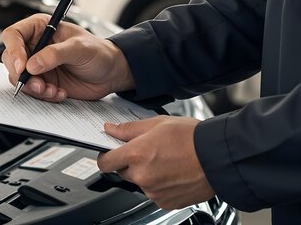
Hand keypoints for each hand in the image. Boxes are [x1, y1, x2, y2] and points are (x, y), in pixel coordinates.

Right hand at [1, 14, 134, 100]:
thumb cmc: (99, 52)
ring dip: (33, 88)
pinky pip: (32, 91)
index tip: (23, 66)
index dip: (14, 50)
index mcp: (40, 28)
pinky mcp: (43, 82)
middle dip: (21, 75)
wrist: (111, 73)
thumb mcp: (79, 48)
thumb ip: (56, 54)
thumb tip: (33, 64)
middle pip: (11, 59)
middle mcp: (35, 46)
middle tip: (37, 84)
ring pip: (19, 78)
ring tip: (51, 90)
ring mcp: (37, 65)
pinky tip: (59, 93)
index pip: (14, 35)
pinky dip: (43, 95)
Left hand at [97, 116, 214, 209]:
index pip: (105, 162)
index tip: (110, 153)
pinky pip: (154, 193)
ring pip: (139, 182)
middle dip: (131, 162)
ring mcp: (153, 191)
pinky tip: (173, 172)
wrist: (219, 157)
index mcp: (136, 155)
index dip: (106, 156)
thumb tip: (111, 130)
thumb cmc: (193, 138)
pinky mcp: (165, 202)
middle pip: (122, 172)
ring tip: (166, 160)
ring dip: (146, 174)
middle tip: (149, 151)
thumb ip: (128, 129)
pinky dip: (160, 185)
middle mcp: (142, 176)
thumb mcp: (157, 123)